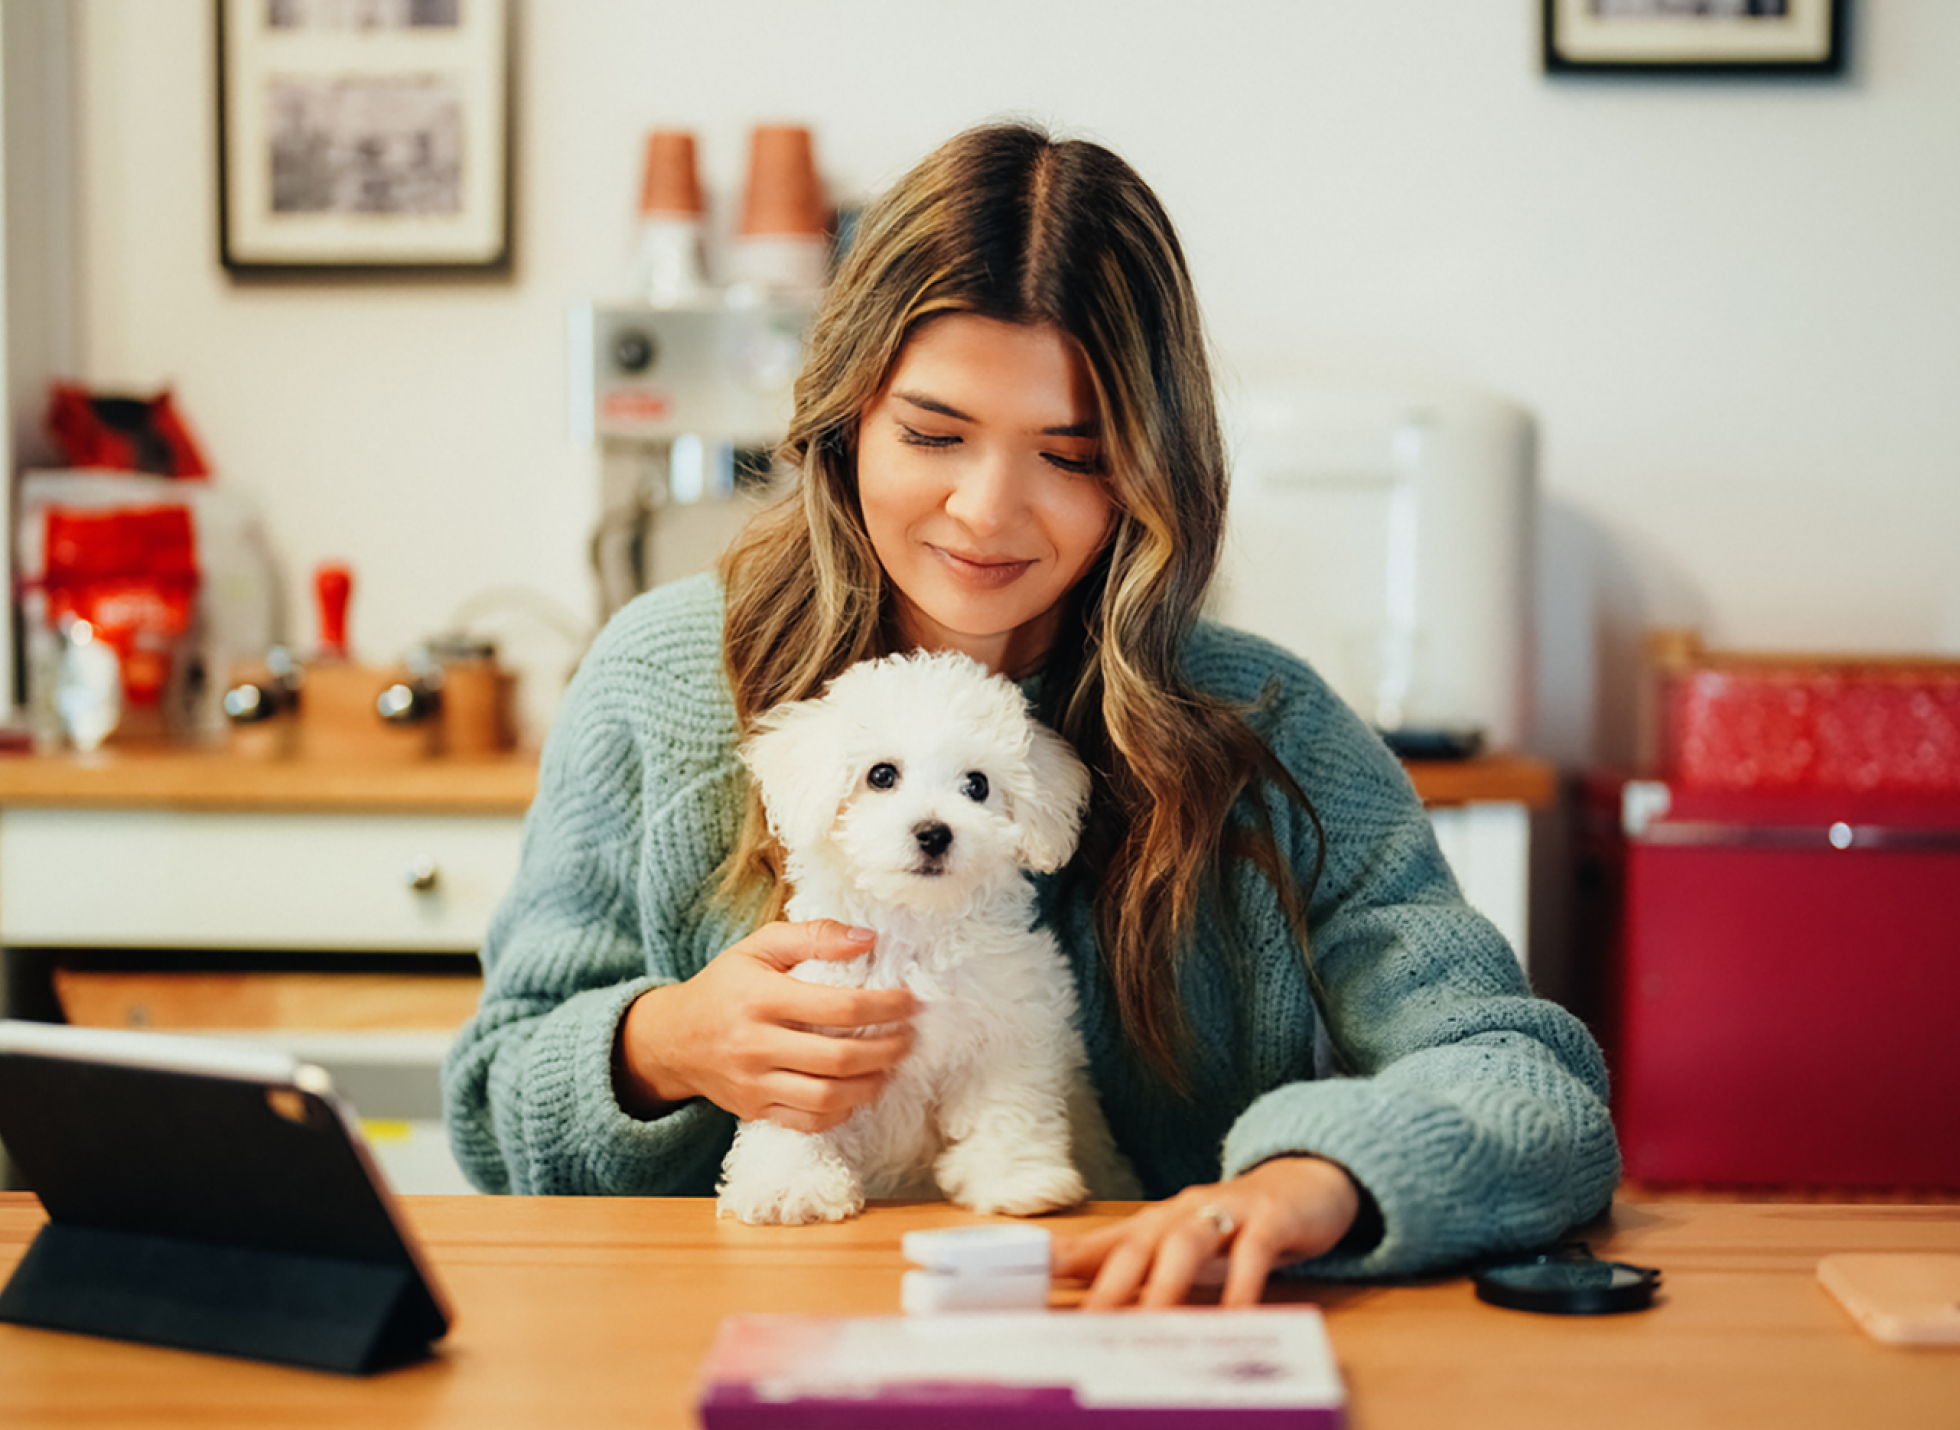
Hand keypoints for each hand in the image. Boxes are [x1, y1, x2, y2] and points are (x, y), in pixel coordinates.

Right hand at [613, 920, 917, 1131]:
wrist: (672, 1038)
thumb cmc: (725, 986)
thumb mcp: (760, 946)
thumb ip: (813, 936)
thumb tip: (867, 938)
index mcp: (761, 999)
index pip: (839, 1008)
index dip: (884, 1006)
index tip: (909, 1001)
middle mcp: (756, 1046)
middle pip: (839, 1059)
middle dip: (887, 1050)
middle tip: (909, 1037)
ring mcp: (755, 1084)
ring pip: (828, 1098)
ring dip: (872, 1084)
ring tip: (891, 1065)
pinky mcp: (755, 1111)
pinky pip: (809, 1122)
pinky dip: (843, 1111)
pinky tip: (858, 1091)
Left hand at [1051, 1156, 1361, 1307]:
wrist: (1308, 1182)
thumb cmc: (1234, 1222)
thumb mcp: (1180, 1244)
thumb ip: (1131, 1264)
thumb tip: (1072, 1288)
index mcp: (1157, 1223)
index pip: (1103, 1244)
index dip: (1065, 1262)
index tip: (1027, 1282)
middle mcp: (1183, 1212)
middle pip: (1138, 1245)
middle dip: (1110, 1284)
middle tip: (1087, 1325)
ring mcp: (1227, 1211)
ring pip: (1187, 1244)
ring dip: (1167, 1284)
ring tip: (1151, 1324)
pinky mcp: (1271, 1219)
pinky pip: (1253, 1251)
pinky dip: (1242, 1284)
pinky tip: (1235, 1316)